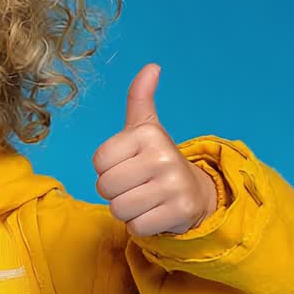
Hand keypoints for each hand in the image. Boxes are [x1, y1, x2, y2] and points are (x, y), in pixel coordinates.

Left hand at [92, 63, 218, 237]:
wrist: (195, 192)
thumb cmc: (157, 159)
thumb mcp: (146, 127)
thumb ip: (140, 97)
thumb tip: (152, 67)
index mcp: (148, 134)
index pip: (99, 161)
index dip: (107, 168)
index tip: (127, 165)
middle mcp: (163, 156)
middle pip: (105, 187)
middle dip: (115, 192)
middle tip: (136, 185)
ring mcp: (173, 185)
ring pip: (118, 209)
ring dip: (126, 210)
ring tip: (145, 199)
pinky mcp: (180, 212)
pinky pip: (136, 227)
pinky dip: (141, 226)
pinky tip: (155, 213)